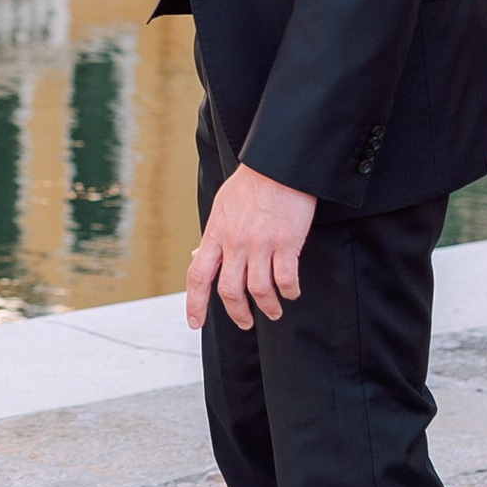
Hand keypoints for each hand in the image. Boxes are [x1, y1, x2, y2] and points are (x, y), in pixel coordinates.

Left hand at [186, 163, 316, 332]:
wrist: (277, 164)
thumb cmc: (251, 184)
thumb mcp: (222, 207)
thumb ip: (212, 235)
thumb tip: (197, 254)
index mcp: (216, 234)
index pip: (198, 276)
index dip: (195, 304)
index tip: (196, 322)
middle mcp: (235, 242)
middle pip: (230, 291)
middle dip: (238, 314)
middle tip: (246, 322)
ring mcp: (261, 243)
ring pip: (259, 290)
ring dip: (268, 307)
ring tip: (274, 311)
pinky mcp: (286, 242)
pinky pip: (285, 279)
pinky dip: (289, 291)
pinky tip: (291, 292)